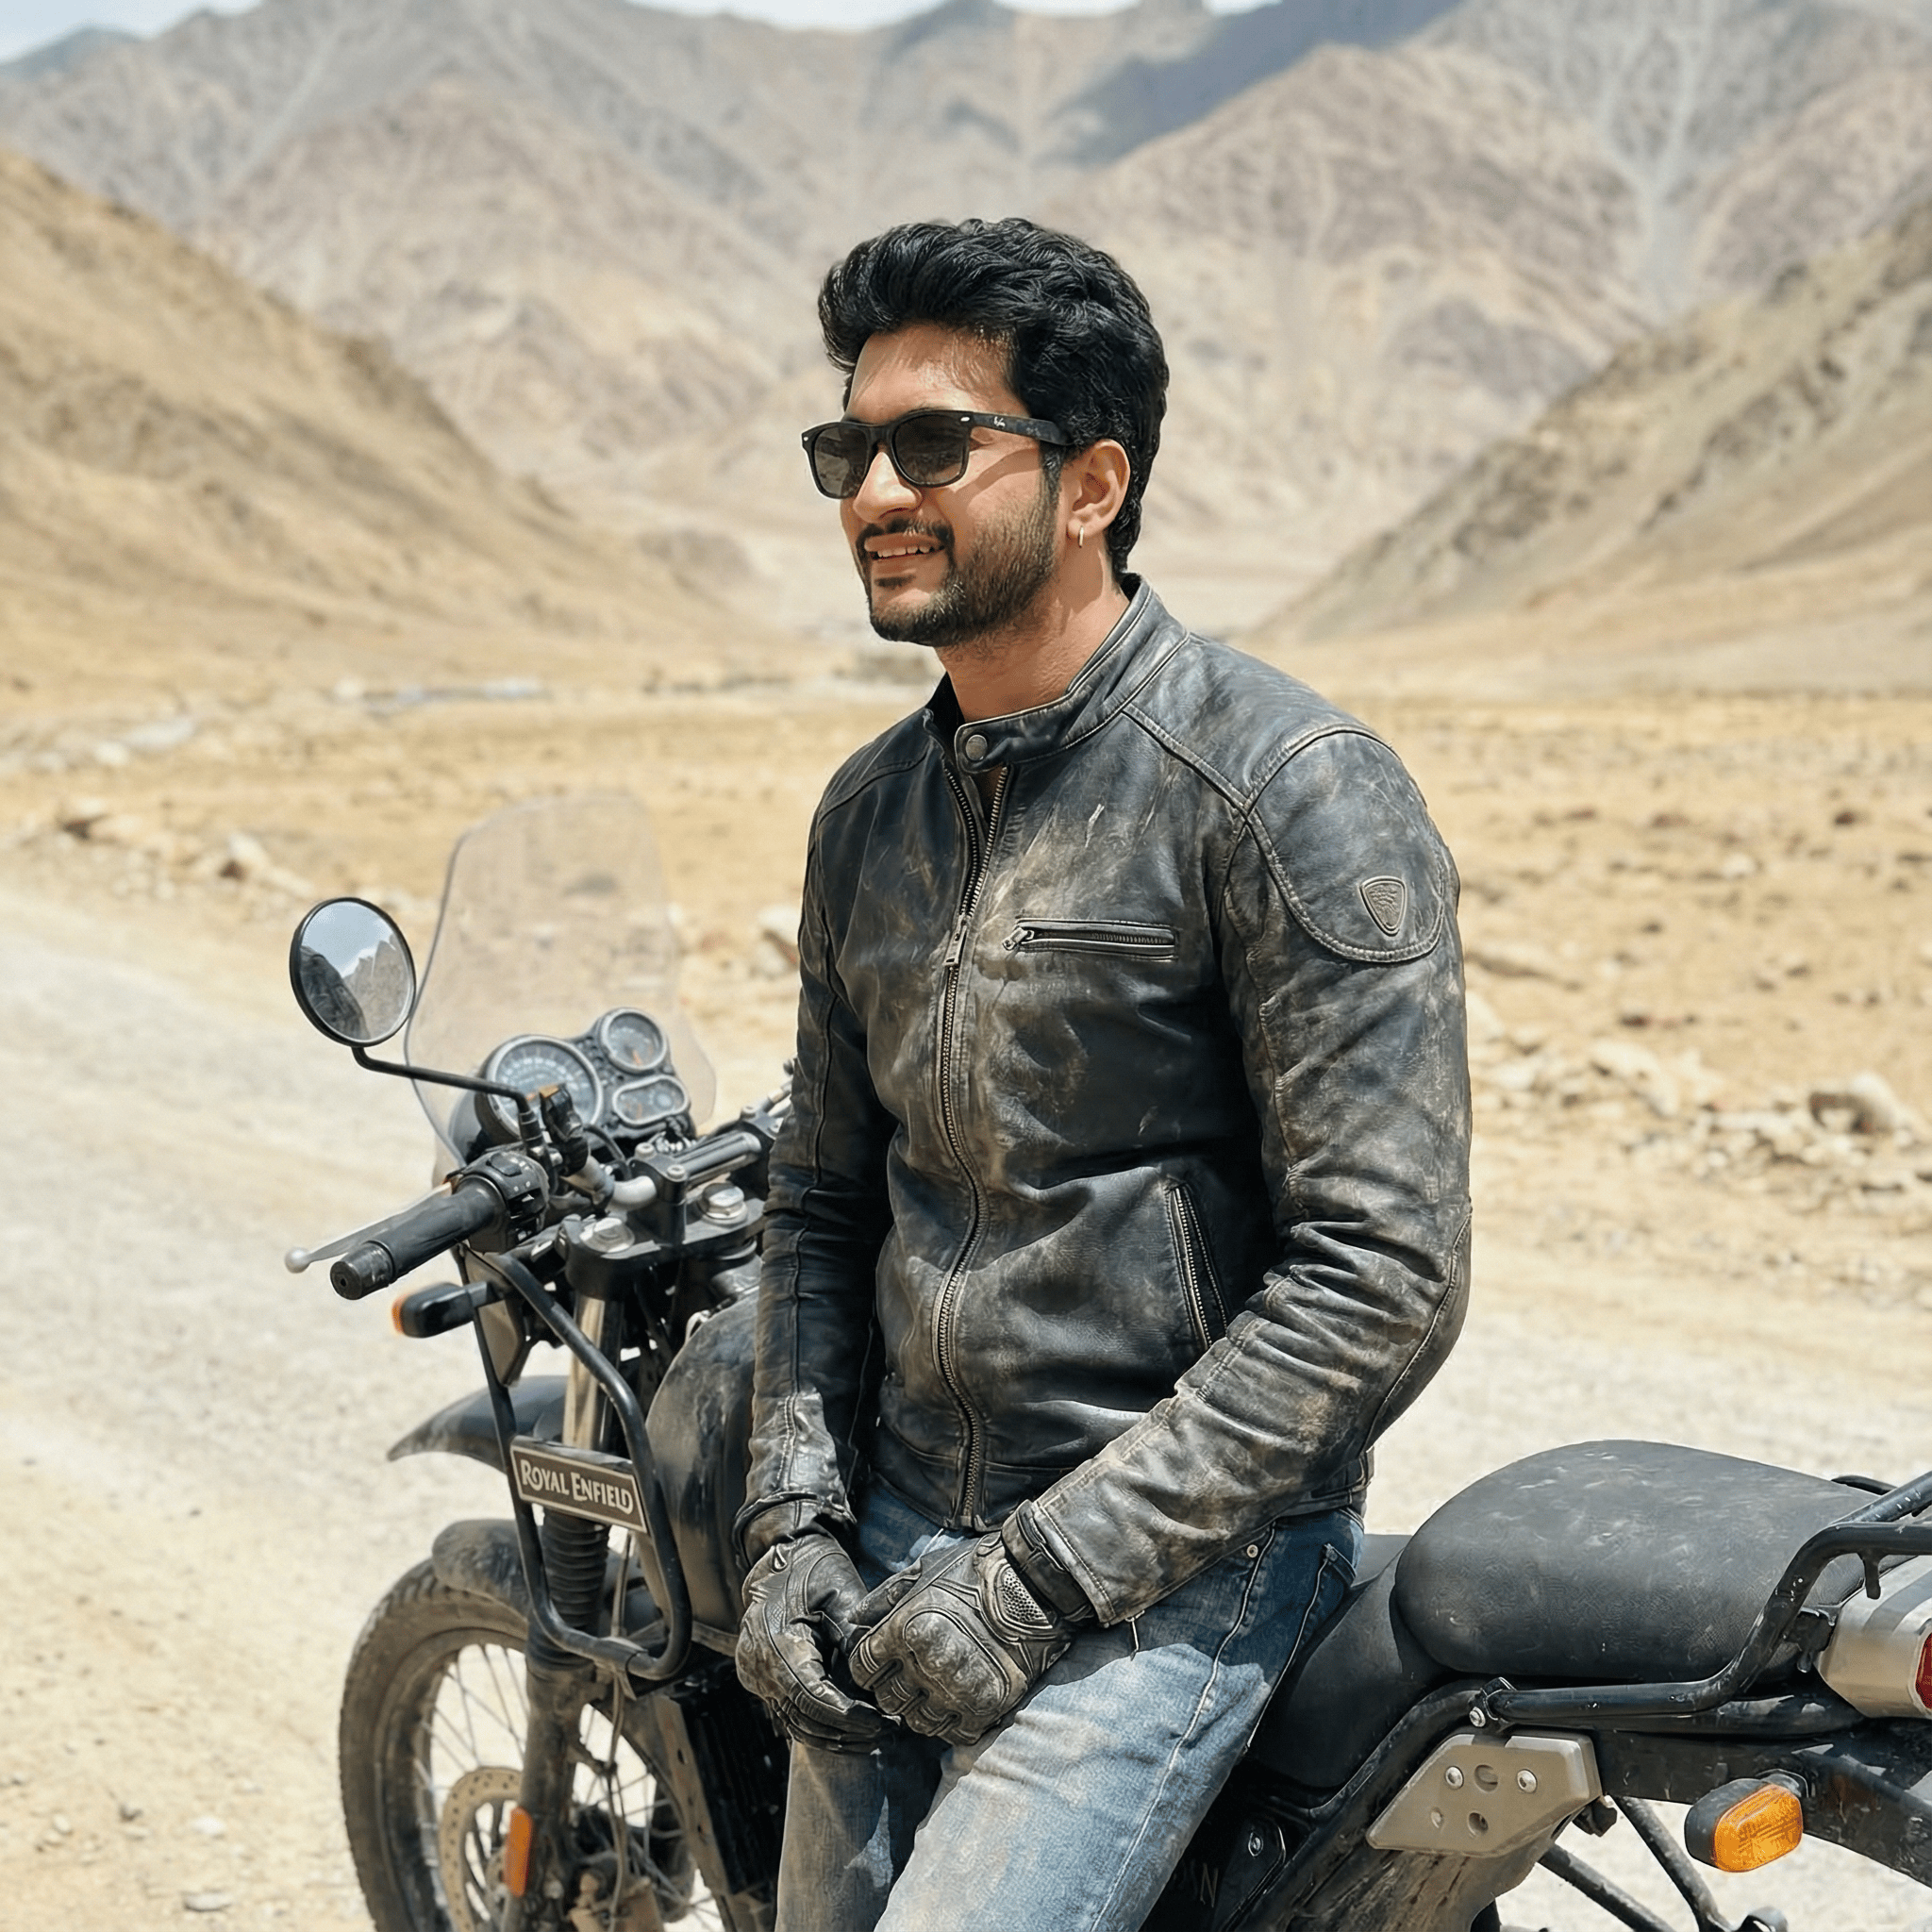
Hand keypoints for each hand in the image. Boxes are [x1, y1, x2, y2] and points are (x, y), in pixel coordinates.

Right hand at [735, 1531, 884, 1752]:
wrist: (782, 1555)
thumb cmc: (815, 1569)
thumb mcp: (842, 1594)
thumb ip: (855, 1639)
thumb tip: (877, 1684)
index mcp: (778, 1644)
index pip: (813, 1698)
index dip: (848, 1717)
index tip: (881, 1722)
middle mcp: (759, 1666)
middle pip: (804, 1718)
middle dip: (847, 1732)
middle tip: (888, 1731)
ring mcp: (754, 1675)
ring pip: (795, 1723)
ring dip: (834, 1735)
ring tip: (874, 1735)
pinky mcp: (758, 1677)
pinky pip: (788, 1712)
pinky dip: (817, 1722)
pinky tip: (849, 1726)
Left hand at [848, 1534, 1074, 1745]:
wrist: (1035, 1583)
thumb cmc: (976, 1569)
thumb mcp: (924, 1571)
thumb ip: (884, 1597)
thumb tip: (855, 1620)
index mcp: (906, 1629)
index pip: (863, 1669)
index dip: (869, 1667)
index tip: (882, 1662)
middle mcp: (926, 1663)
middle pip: (888, 1700)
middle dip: (894, 1689)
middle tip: (911, 1675)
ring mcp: (957, 1688)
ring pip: (919, 1722)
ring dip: (922, 1708)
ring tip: (936, 1688)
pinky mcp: (986, 1705)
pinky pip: (955, 1733)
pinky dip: (953, 1722)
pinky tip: (960, 1700)